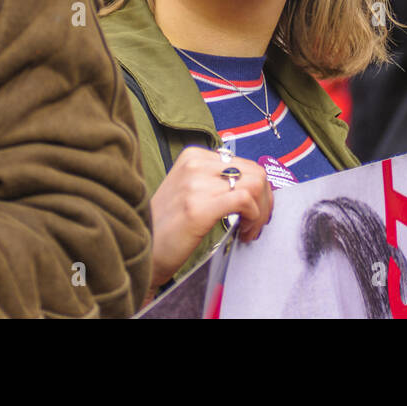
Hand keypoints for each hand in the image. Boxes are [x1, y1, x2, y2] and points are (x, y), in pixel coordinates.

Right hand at [148, 147, 271, 289]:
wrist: (141, 249)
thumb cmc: (168, 225)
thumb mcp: (190, 190)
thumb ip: (217, 181)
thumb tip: (255, 187)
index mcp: (193, 156)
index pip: (245, 164)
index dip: (260, 190)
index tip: (257, 211)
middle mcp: (195, 164)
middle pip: (255, 172)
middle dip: (265, 200)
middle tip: (257, 223)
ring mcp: (195, 184)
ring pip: (254, 184)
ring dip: (261, 212)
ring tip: (249, 230)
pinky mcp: (198, 207)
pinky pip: (245, 200)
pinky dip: (254, 218)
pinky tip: (244, 232)